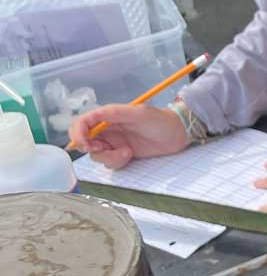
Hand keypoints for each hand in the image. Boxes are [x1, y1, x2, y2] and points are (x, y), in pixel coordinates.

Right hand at [68, 104, 188, 167]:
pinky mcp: (121, 154)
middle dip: (90, 148)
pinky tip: (130, 155)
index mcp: (108, 116)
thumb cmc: (160, 120)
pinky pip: (109, 162)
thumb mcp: (138, 113)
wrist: (178, 135)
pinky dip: (117, 161)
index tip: (86, 144)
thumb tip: (94, 114)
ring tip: (128, 152)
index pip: (82, 122)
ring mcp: (114, 142)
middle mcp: (107, 129)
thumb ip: (114, 113)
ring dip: (109, 157)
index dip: (78, 133)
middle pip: (84, 141)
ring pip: (97, 154)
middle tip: (103, 149)